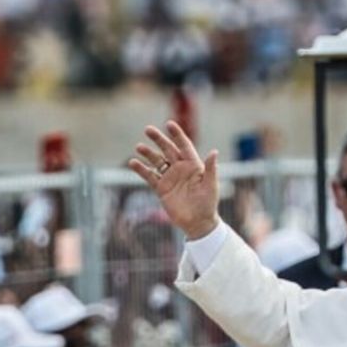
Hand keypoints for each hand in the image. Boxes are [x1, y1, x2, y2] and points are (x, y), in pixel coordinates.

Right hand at [129, 120, 220, 240]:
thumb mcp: (211, 185)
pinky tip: (133, 163)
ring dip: (148, 153)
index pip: (184, 145)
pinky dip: (141, 169)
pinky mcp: (161, 189)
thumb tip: (214, 151)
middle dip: (158, 139)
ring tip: (138, 146)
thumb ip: (210, 168)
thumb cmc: (208, 203)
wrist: (198, 223)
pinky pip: (150, 176)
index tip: (169, 124)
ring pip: (157, 161)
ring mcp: (170, 178)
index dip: (177, 134)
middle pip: (167, 149)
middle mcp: (180, 168)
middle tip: (148, 129)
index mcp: (193, 165)